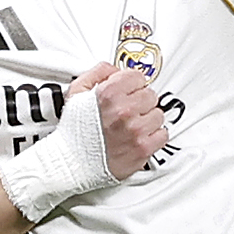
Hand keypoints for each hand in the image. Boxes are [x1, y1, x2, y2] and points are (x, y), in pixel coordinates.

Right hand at [67, 62, 166, 179]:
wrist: (71, 163)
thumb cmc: (73, 132)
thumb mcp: (76, 92)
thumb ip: (98, 73)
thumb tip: (115, 69)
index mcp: (109, 94)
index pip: (138, 77)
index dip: (132, 84)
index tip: (129, 91)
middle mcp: (124, 111)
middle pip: (150, 95)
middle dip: (140, 102)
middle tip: (129, 110)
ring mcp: (135, 130)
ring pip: (158, 115)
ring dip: (148, 119)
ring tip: (132, 125)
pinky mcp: (143, 148)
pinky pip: (162, 135)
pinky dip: (153, 136)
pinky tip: (139, 137)